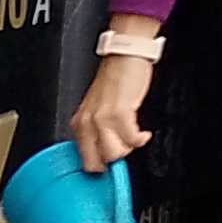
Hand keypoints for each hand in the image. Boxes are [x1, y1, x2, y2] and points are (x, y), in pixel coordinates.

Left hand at [71, 43, 154, 173]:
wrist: (125, 56)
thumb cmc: (114, 80)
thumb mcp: (96, 109)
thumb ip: (96, 131)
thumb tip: (105, 153)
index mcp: (79, 124)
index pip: (84, 160)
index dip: (100, 166)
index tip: (111, 166)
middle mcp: (86, 123)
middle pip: (97, 163)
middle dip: (114, 159)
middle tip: (124, 147)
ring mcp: (101, 119)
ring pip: (114, 154)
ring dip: (128, 148)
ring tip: (133, 137)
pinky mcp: (119, 113)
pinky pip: (131, 139)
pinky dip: (139, 139)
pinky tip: (142, 134)